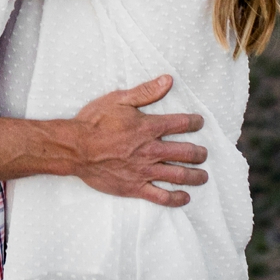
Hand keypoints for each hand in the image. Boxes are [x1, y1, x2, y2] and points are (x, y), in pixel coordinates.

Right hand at [68, 75, 208, 207]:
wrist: (75, 148)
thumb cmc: (94, 122)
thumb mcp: (119, 99)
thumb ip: (146, 92)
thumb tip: (168, 80)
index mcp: (148, 127)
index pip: (181, 124)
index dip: (194, 122)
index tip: (199, 123)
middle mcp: (151, 150)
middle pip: (186, 152)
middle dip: (199, 153)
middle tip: (204, 154)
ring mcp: (144, 171)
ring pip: (178, 175)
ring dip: (195, 176)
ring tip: (203, 176)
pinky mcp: (135, 187)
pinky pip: (160, 196)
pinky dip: (175, 198)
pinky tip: (184, 197)